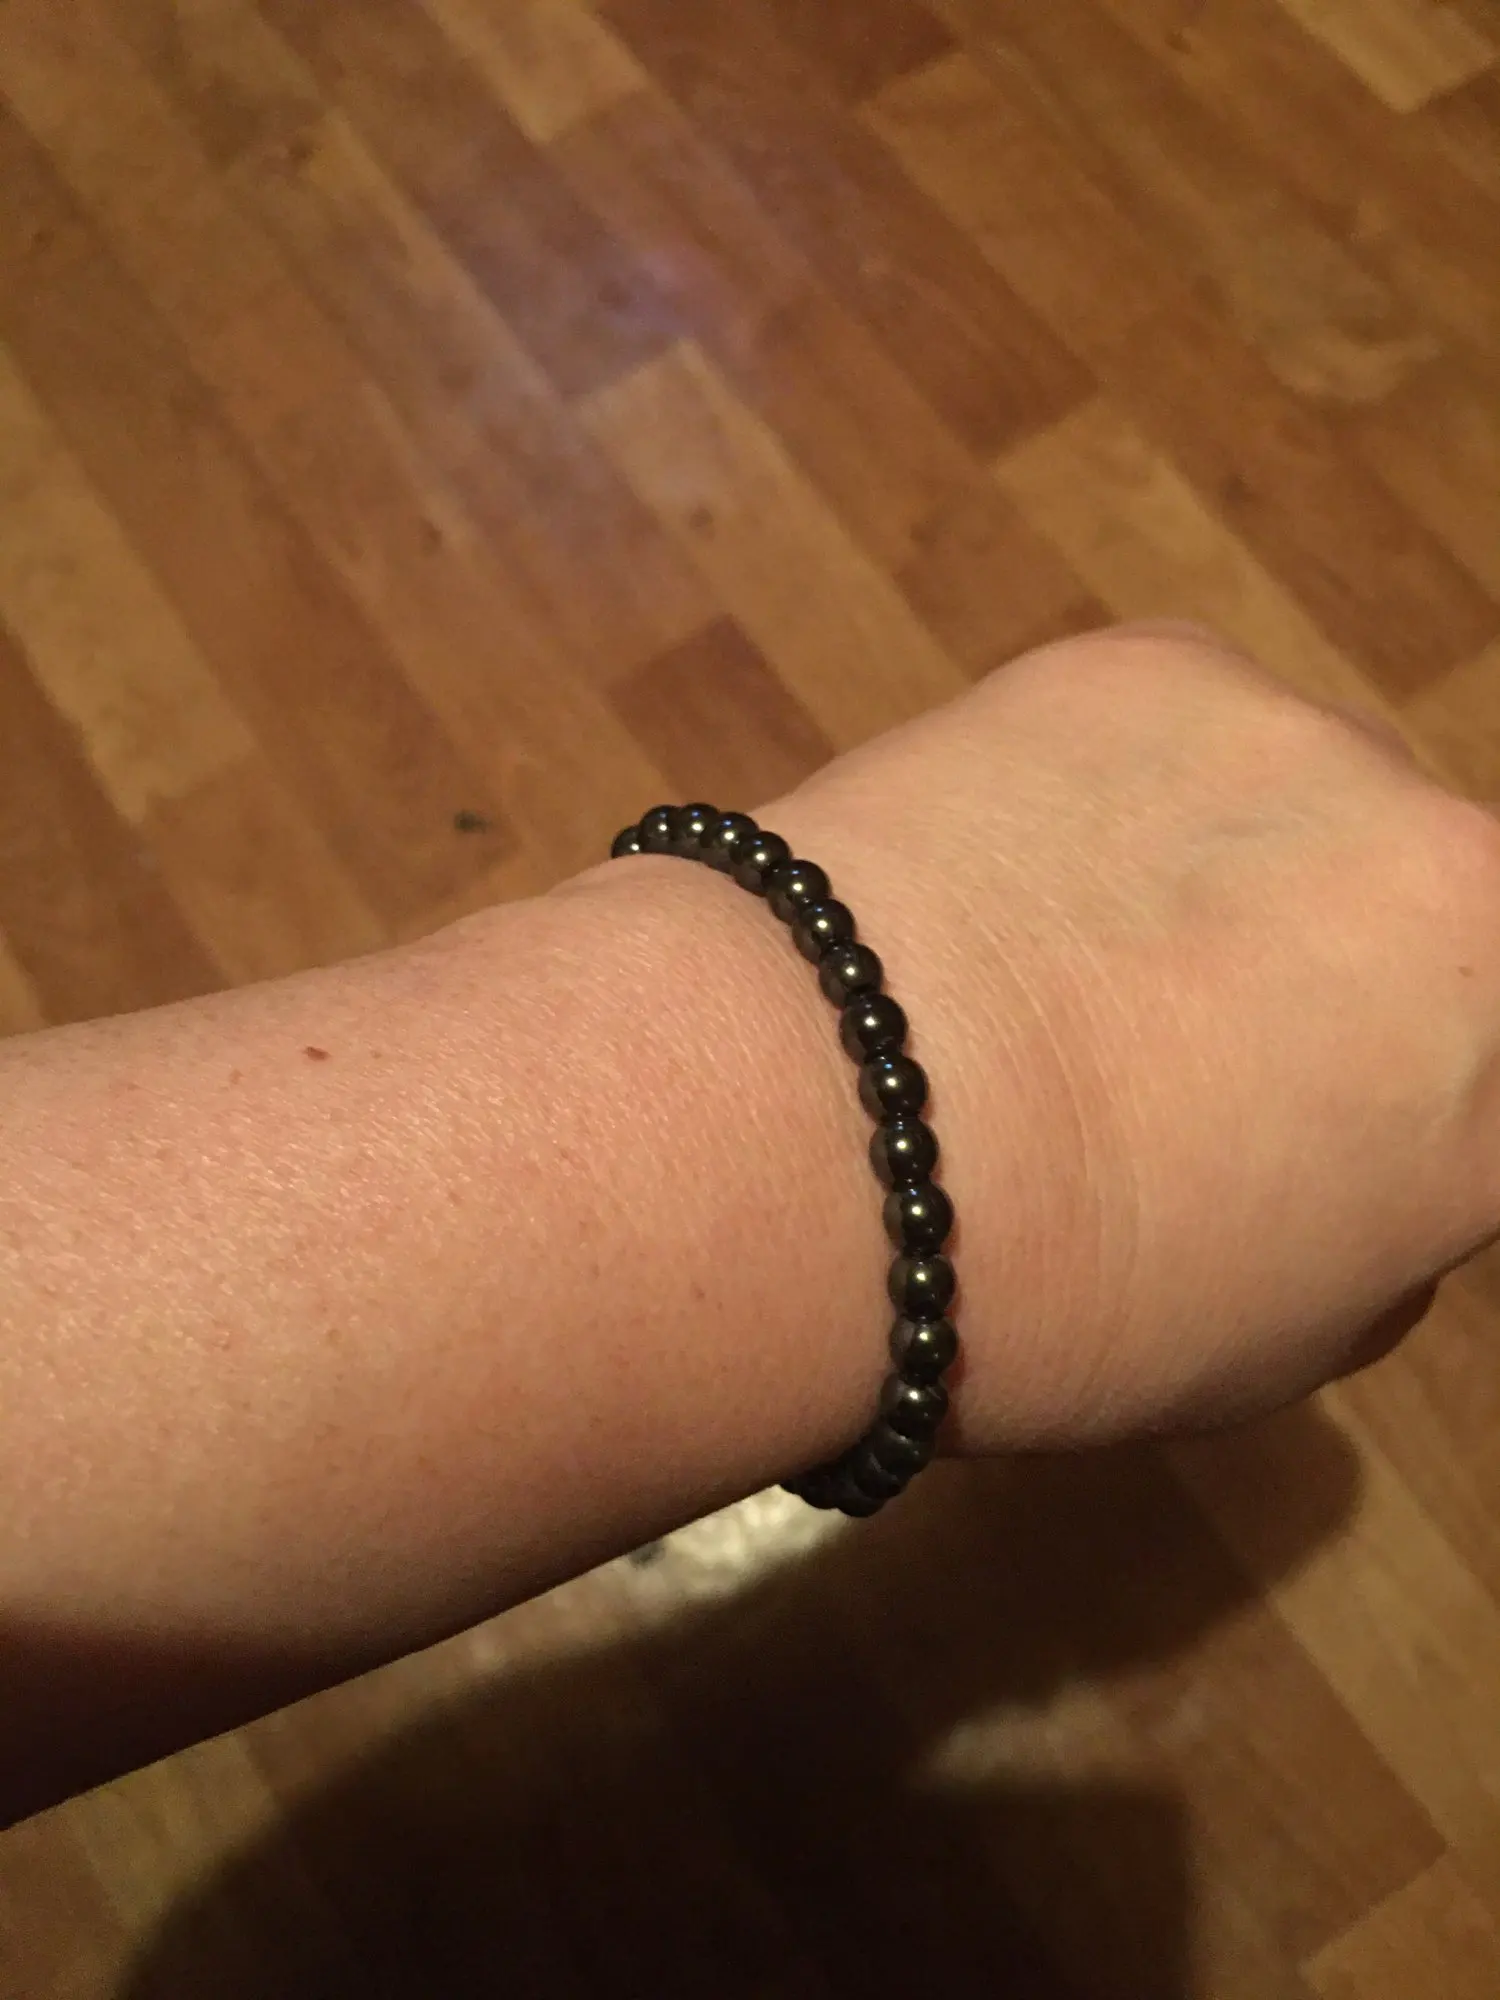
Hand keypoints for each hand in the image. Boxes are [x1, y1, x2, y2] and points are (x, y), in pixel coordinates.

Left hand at [764, 624, 1499, 1449]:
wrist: (828, 1136)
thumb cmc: (1058, 1302)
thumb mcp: (1279, 1335)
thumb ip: (1376, 1213)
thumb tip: (1350, 1130)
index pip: (1481, 1051)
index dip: (1391, 1076)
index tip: (1314, 1097)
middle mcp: (1457, 876)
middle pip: (1417, 904)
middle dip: (1326, 960)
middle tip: (1175, 1030)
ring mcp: (1307, 746)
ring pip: (1295, 798)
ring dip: (1219, 859)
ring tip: (1059, 949)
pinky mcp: (1158, 663)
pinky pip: (1173, 729)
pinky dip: (1109, 788)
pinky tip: (1003, 870)